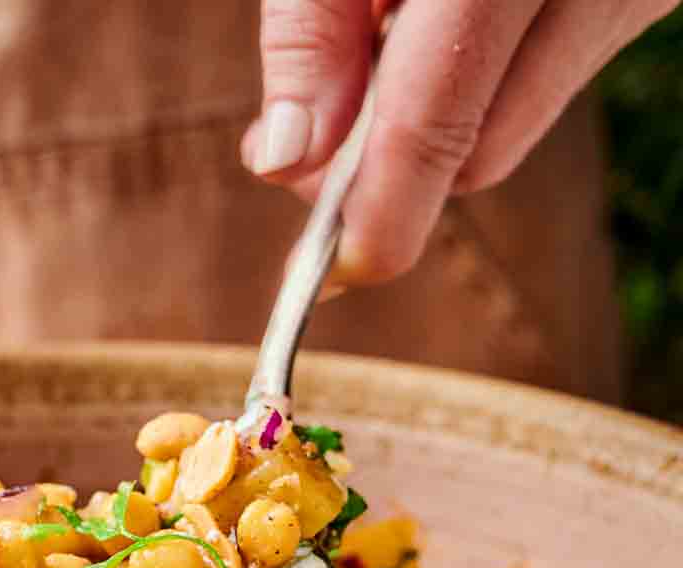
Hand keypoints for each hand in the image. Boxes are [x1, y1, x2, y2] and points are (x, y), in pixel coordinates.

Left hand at [244, 0, 676, 284]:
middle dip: (390, 164)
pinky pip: (554, 69)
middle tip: (322, 120)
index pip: (441, 131)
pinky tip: (459, 8)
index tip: (331, 272)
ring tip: (396, 26)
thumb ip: (311, 30)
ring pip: (514, 120)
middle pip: (477, 154)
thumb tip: (284, 162)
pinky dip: (488, 69)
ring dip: (440, 113)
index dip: (378, 219)